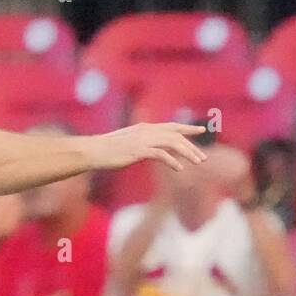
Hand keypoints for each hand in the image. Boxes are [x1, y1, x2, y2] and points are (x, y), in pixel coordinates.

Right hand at [85, 122, 207, 172]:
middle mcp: (146, 131)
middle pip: (176, 136)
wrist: (92, 151)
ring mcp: (143, 140)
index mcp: (145, 128)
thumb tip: (147, 150)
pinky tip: (179, 169)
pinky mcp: (138, 150)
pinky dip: (172, 161)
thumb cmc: (106, 150)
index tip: (202, 130)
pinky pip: (161, 154)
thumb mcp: (127, 144)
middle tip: (203, 158)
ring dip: (187, 153)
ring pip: (173, 143)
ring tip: (197, 163)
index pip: (171, 126)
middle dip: (192, 146)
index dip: (187, 128)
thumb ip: (140, 144)